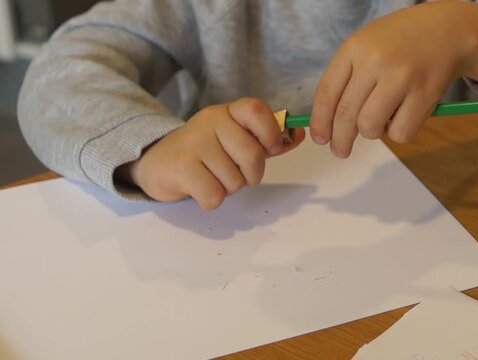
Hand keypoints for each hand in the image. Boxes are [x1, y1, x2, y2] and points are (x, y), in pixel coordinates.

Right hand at [118, 98, 304, 208]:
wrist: (156, 162)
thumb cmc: (204, 154)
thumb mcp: (235, 140)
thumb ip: (267, 140)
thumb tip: (300, 135)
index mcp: (227, 112)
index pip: (257, 110)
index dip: (271, 132)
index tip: (271, 148)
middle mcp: (211, 122)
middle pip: (252, 155)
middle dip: (251, 174)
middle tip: (236, 173)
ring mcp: (195, 143)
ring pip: (235, 180)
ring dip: (228, 188)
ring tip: (211, 177)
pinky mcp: (182, 168)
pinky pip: (216, 195)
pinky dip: (212, 200)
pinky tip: (199, 187)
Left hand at [310, 0, 477, 157]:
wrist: (447, 30)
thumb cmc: (401, 43)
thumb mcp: (366, 45)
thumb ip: (347, 77)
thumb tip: (328, 123)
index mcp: (355, 47)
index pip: (327, 93)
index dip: (320, 122)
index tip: (320, 138)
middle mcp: (375, 61)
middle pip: (346, 115)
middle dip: (340, 140)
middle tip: (340, 151)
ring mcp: (401, 77)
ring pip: (370, 127)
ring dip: (373, 131)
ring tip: (383, 117)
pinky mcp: (425, 94)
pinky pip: (401, 133)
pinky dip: (400, 131)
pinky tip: (405, 113)